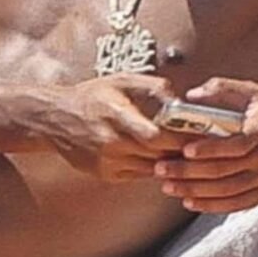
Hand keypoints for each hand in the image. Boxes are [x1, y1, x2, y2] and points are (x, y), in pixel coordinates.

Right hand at [44, 74, 189, 181]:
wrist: (56, 119)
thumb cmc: (93, 96)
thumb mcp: (123, 80)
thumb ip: (155, 87)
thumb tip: (183, 101)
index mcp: (116, 116)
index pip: (156, 137)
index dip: (180, 139)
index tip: (199, 134)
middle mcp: (111, 144)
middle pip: (158, 155)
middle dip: (181, 151)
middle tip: (202, 145)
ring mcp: (107, 163)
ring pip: (151, 169)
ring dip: (169, 161)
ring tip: (186, 151)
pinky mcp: (106, 175)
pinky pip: (139, 175)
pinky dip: (152, 167)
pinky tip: (161, 156)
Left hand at [154, 78, 257, 212]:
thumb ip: (225, 89)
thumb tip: (193, 94)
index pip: (233, 145)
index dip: (208, 150)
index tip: (185, 150)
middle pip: (222, 171)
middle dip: (188, 172)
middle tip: (163, 169)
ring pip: (225, 190)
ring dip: (195, 190)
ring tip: (169, 186)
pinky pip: (236, 204)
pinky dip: (212, 205)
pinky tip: (192, 202)